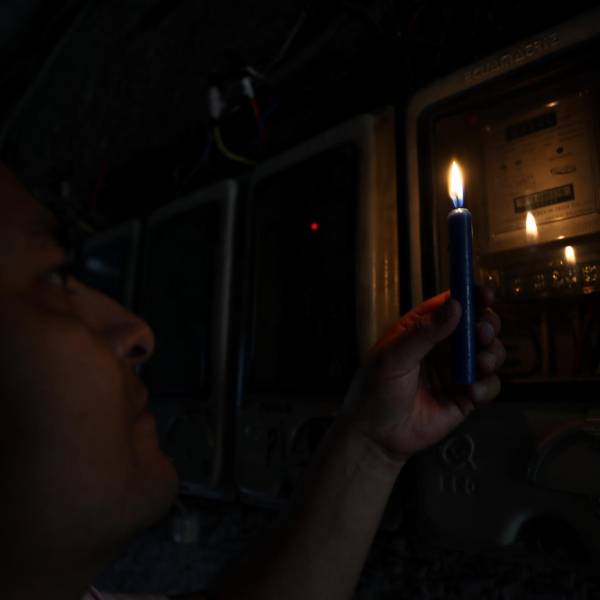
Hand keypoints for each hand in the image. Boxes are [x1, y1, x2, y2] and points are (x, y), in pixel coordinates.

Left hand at [342, 288, 504, 463]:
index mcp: (422, 329)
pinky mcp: (465, 397)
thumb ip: (424, 332)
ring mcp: (456, 372)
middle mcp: (442, 347)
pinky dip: (487, 386)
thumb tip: (455, 305)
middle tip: (482, 333)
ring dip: (492, 355)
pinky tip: (471, 393)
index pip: (450, 305)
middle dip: (487, 326)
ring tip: (480, 364)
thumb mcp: (394, 357)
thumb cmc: (376, 390)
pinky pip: (489, 385)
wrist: (376, 436)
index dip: (470, 297)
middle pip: (477, 326)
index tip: (486, 295)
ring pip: (489, 353)